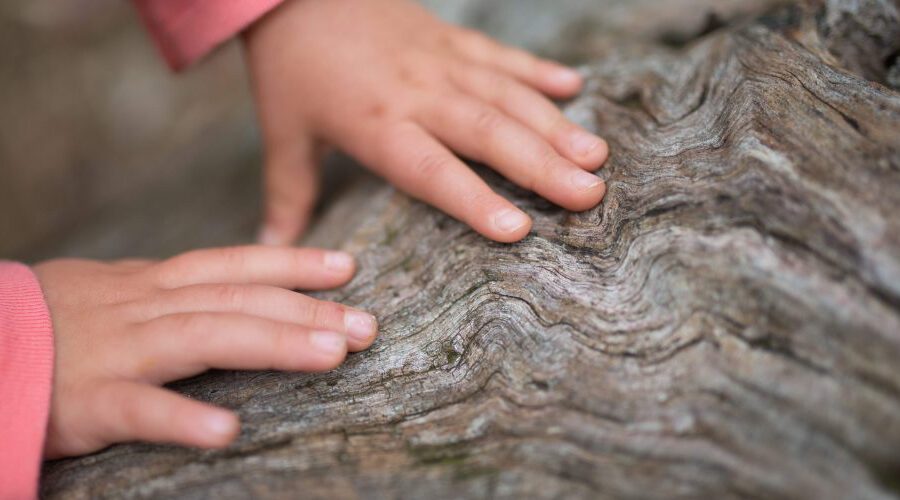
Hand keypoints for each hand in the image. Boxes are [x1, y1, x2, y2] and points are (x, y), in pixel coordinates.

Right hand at [34, 246, 376, 457]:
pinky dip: (181, 419)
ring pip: (204, 338)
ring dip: (272, 344)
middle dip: (306, 310)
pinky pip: (139, 410)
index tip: (349, 266)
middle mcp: (144, 309)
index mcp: (153, 285)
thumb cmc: (54, 323)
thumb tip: (232, 284)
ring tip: (332, 355)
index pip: (234, 265)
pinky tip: (226, 433)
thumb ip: (174, 291)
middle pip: (237, 301)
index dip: (293, 263)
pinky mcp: (87, 402)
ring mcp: (118, 352)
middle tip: (368, 325)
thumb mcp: (117, 292)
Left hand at [244, 0, 608, 244]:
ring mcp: (440, 60)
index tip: (520, 229)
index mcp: (375, 123)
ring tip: (596, 155)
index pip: (430, 169)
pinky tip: (576, 86)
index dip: (474, 199)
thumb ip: (287, 193)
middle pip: (487, 132)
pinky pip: (500, 55)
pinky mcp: (450, 36)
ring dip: (554, 123)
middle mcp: (417, 93)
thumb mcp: (283, 131)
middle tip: (590, 195)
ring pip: (506, 94)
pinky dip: (537, 70)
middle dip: (541, 165)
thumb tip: (273, 249)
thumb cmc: (290, 66)